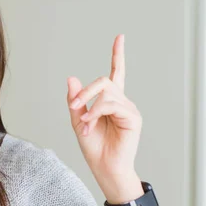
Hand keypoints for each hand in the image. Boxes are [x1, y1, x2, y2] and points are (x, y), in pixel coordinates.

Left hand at [66, 35, 142, 185]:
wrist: (103, 167)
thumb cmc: (94, 147)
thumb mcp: (77, 121)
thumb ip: (76, 100)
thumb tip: (71, 78)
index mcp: (110, 101)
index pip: (116, 73)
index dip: (118, 55)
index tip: (120, 37)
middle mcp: (122, 102)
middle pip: (104, 81)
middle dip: (86, 92)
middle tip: (74, 107)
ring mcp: (129, 109)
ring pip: (106, 93)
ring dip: (89, 106)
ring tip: (83, 124)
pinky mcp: (133, 118)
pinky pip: (112, 105)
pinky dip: (96, 112)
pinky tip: (89, 125)